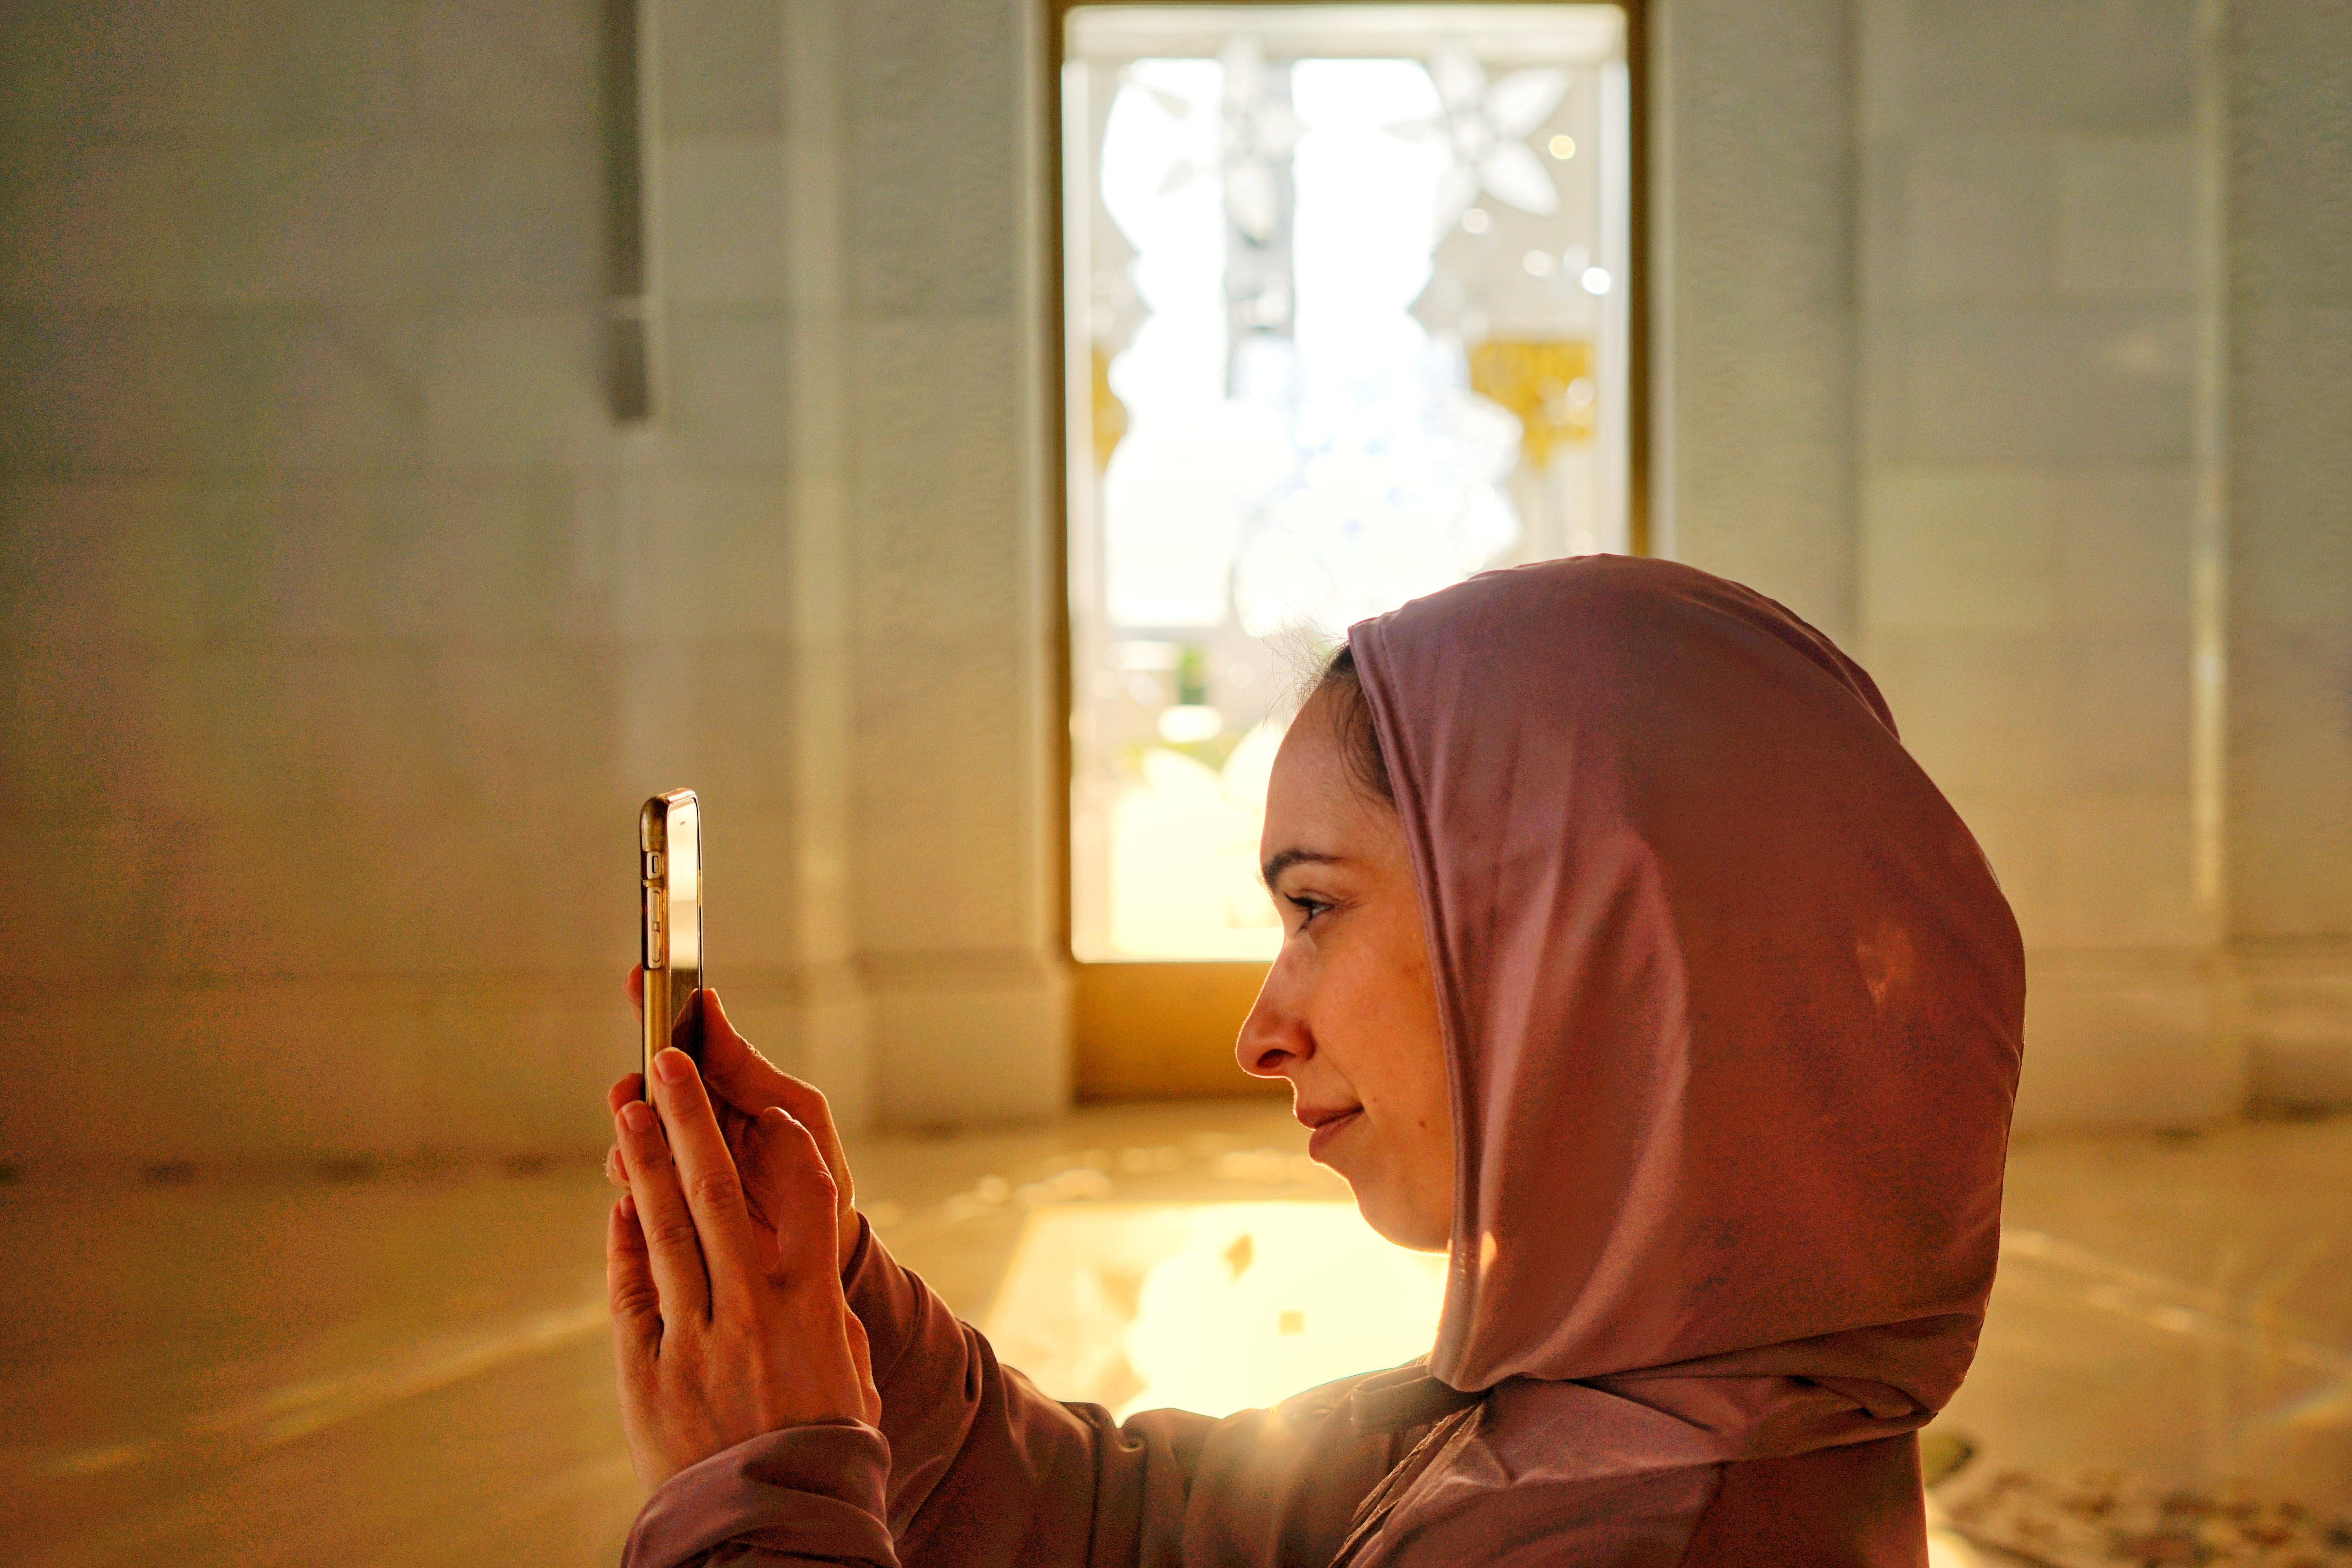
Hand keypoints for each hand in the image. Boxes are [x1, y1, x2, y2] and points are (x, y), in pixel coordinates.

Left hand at [608, 1044, 881, 1491]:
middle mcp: (752, 1310)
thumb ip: (827, 1323)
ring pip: (666, 1229)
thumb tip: (815, 1290)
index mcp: (812, 1307)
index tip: (769, 1107)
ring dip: (647, 1162)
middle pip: (718, 1192)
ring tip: (629, 1108)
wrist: (774, 1530)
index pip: (805, 1199)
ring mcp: (694, 1338)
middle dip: (692, 1120)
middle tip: (667, 1064)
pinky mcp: (646, 1373)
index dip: (785, 1145)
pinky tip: (620, 1202)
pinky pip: (632, 1291)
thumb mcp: (848, 1379)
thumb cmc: (822, 1454)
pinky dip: (625, 1242)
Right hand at [611, 971, 861, 1273]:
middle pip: (650, 1088)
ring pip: (635, 1135)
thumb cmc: (814, 1169)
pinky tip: (635, 1175)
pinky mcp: (668, 1203)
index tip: (641, 978)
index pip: (685, 1042)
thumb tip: (708, 1006)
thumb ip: (748, 1068)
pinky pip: (638, 1184)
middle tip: (632, 1084)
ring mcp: (678, 1160)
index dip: (660, 1011)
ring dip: (630, 1131)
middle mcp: (694, 1120)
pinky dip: (632, 1176)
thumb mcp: (794, 1112)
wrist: (824, 1244)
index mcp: (725, 1089)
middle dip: (635, 1082)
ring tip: (635, 1132)